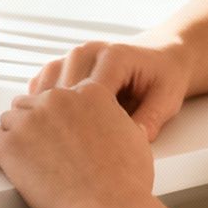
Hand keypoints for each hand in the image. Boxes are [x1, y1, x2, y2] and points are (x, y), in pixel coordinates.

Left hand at [0, 80, 155, 207]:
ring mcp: (30, 120)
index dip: (60, 118)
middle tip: (44, 152)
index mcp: (88, 92)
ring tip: (30, 162)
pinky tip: (15, 168)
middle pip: (33, 103)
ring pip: (11, 119)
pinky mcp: (10, 144)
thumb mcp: (133, 136)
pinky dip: (2, 153)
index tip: (61, 136)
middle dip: (37, 125)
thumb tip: (110, 123)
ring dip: (18, 137)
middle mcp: (57, 99)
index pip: (61, 95)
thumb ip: (115, 119)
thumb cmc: (126, 182)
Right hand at [29, 40, 193, 141]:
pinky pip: (41, 86)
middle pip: (63, 91)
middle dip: (66, 123)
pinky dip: (41, 107)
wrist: (160, 57)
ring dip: (48, 116)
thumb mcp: (166, 100)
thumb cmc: (163, 78)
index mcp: (113, 56)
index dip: (88, 124)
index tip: (91, 151)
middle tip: (72, 155)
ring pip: (46, 88)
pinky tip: (50, 129)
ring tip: (58, 144)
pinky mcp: (61, 66)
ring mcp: (71, 57)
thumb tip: (133, 144)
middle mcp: (87, 52)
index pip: (90, 92)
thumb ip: (149, 120)